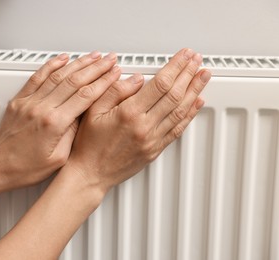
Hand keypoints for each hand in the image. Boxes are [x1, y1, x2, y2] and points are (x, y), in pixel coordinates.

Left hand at [0, 51, 120, 191]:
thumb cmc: (26, 168)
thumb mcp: (59, 158)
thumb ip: (73, 134)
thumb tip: (83, 115)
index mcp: (54, 123)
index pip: (85, 96)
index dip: (103, 82)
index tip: (114, 74)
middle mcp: (41, 108)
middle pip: (74, 81)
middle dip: (95, 68)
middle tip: (108, 59)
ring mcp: (29, 102)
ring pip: (58, 75)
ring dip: (78, 63)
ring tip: (92, 56)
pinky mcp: (19, 100)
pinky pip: (37, 77)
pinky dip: (51, 65)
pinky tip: (62, 59)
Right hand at [66, 48, 211, 191]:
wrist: (91, 174)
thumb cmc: (89, 145)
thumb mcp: (93, 111)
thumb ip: (115, 91)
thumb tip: (137, 78)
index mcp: (129, 113)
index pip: (161, 83)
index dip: (176, 66)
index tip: (184, 56)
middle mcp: (145, 126)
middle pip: (175, 94)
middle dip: (189, 73)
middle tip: (196, 61)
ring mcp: (152, 140)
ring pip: (181, 111)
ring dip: (195, 90)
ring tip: (203, 76)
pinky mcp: (155, 150)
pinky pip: (178, 129)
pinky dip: (190, 114)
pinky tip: (196, 103)